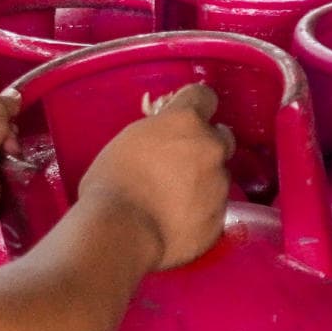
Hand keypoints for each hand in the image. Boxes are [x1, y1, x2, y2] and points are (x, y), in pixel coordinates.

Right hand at [78, 84, 231, 270]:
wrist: (122, 234)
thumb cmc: (110, 185)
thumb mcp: (127, 143)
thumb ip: (156, 135)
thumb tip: (162, 143)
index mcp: (185, 121)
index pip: (204, 96)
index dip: (193, 106)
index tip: (182, 117)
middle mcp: (211, 147)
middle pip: (220, 136)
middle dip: (204, 145)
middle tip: (178, 161)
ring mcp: (220, 184)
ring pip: (218, 175)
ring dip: (203, 181)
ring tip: (173, 199)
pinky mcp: (221, 217)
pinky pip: (214, 207)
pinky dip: (200, 210)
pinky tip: (176, 221)